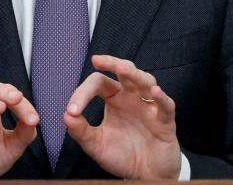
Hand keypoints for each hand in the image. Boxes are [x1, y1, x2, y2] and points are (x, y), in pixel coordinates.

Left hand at [63, 55, 180, 179]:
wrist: (145, 175)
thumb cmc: (122, 155)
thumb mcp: (96, 145)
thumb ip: (81, 131)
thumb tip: (65, 115)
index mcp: (114, 99)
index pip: (98, 84)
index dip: (83, 93)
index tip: (72, 110)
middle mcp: (132, 97)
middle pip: (124, 71)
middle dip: (112, 62)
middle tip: (97, 59)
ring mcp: (149, 106)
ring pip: (146, 81)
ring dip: (135, 74)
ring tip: (123, 69)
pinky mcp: (165, 121)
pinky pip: (166, 105)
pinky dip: (162, 98)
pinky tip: (155, 91)